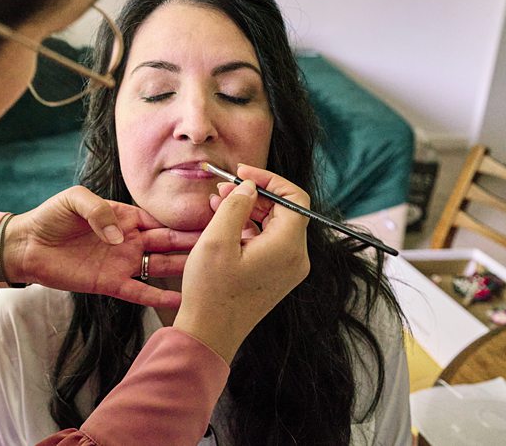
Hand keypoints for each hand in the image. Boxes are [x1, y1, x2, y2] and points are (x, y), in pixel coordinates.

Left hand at [2, 186, 199, 309]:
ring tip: (212, 273)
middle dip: (194, 244)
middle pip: (168, 242)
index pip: (159, 219)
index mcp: (123, 216)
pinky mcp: (110, 283)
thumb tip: (120, 236)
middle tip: (226, 245)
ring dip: (183, 269)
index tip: (210, 220)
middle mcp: (128, 240)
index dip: (182, 220)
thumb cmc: (50, 217)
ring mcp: (121, 262)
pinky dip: (159, 296)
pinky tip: (181, 300)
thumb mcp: (74, 199)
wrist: (26, 246)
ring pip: (159, 266)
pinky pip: (139, 291)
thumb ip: (99, 210)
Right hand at [173, 164, 309, 363]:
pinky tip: (223, 222)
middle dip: (254, 193)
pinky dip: (249, 227)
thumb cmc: (211, 291)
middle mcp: (296, 257)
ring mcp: (288, 268)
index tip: (242, 172)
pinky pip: (268, 241)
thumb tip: (249, 187)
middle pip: (285, 210)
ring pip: (274, 224)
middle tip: (223, 187)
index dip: (269, 179)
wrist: (210, 333)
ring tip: (217, 201)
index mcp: (288, 247)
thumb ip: (235, 206)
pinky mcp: (276, 275)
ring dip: (248, 209)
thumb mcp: (217, 240)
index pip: (294, 198)